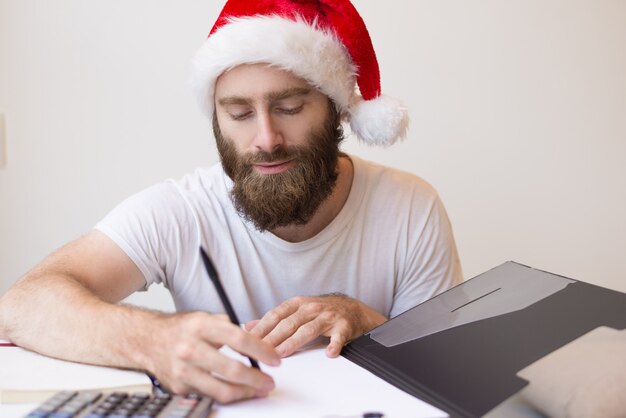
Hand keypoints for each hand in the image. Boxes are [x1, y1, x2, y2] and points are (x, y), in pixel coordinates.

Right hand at [144, 312, 280, 403]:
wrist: (147, 341)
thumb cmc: (181, 329)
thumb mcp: (204, 318)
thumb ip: (229, 327)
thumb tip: (257, 339)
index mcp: (201, 326)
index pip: (239, 339)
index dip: (261, 351)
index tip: (274, 359)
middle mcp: (191, 348)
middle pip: (232, 369)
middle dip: (256, 378)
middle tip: (269, 381)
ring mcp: (184, 370)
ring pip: (222, 389)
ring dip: (245, 392)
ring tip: (258, 390)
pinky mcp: (180, 387)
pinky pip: (209, 395)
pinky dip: (226, 394)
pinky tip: (236, 391)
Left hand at [245, 293, 385, 357]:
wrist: (353, 310)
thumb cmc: (322, 312)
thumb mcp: (297, 310)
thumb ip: (273, 319)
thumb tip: (249, 326)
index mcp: (298, 304)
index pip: (276, 315)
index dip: (261, 328)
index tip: (248, 340)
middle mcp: (312, 308)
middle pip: (289, 323)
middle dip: (272, 338)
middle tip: (259, 351)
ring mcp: (328, 317)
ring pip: (309, 330)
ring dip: (294, 342)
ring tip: (282, 353)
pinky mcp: (344, 327)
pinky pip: (339, 336)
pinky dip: (335, 345)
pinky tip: (330, 353)